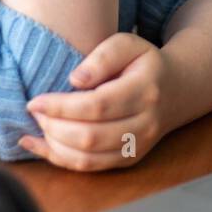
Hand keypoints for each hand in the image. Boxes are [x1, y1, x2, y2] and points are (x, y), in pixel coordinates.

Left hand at [20, 33, 174, 171]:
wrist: (176, 90)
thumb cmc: (144, 63)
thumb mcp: (128, 44)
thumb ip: (102, 56)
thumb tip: (75, 80)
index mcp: (145, 92)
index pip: (97, 106)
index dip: (61, 107)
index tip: (35, 101)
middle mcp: (145, 125)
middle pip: (90, 137)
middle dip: (53, 127)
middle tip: (35, 111)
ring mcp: (138, 147)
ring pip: (88, 158)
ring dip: (54, 145)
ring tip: (38, 125)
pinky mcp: (128, 160)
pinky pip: (90, 167)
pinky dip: (59, 159)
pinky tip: (37, 145)